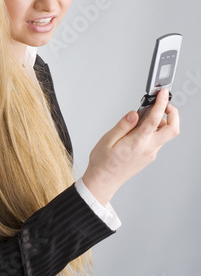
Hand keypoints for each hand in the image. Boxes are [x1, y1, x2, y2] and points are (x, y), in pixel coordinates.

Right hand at [82, 88, 179, 205]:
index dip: (161, 104)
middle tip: (162, 104)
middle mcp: (148, 149)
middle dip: (172, 113)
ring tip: (142, 117)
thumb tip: (135, 113)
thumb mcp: (108, 140)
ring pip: (166, 134)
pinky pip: (157, 140)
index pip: (155, 120)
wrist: (103, 181)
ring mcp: (151, 154)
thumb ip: (123, 125)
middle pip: (172, 129)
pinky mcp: (149, 156)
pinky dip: (154, 130)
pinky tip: (139, 128)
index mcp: (137, 143)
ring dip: (161, 121)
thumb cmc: (103, 162)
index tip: (163, 93)